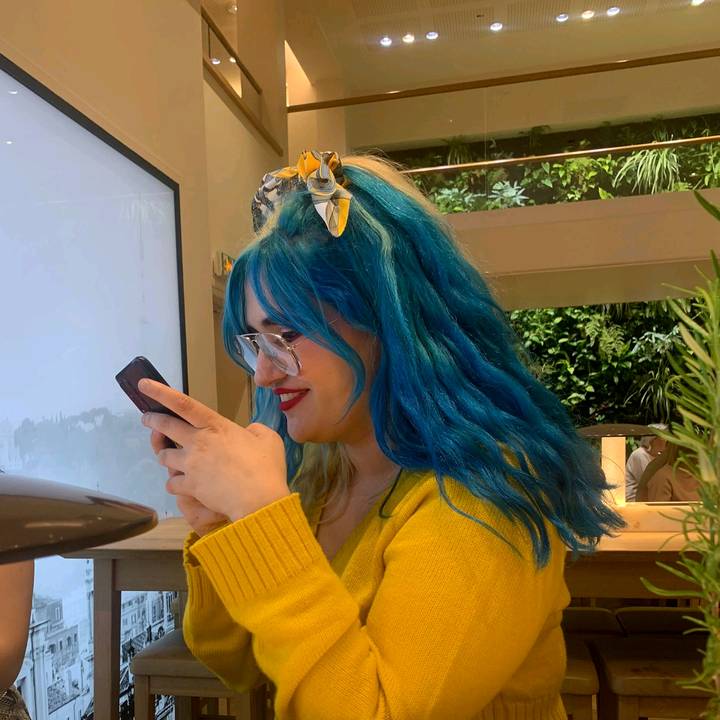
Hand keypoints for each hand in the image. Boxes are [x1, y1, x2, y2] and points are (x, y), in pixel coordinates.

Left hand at [140, 379, 289, 521]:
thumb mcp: (268, 438)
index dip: (161, 392)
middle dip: (152, 420)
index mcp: (216, 426)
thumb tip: (248, 431)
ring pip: (164, 456)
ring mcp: (191, 465)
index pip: (183, 404)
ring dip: (165, 455)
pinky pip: (172, 483)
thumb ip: (255, 429)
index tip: (143, 385)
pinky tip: (181, 484)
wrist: (258, 500)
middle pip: (165, 427)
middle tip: (147, 418)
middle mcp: (197, 442)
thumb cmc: (265, 467)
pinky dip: (175, 483)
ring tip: (170, 456)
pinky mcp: (190, 486)